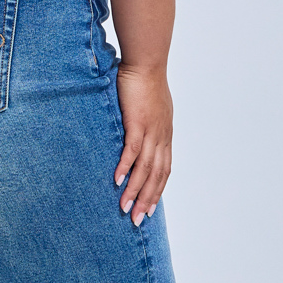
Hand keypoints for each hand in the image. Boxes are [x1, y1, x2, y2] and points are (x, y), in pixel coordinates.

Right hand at [114, 63, 173, 225]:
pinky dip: (125, 167)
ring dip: (135, 190)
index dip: (157, 190)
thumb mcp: (151, 105)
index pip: (164, 169)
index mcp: (165, 134)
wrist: (146, 62)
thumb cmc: (145, 79)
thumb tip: (138, 127)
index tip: (150, 208)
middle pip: (157, 175)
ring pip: (145, 168)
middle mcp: (162, 137)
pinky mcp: (137, 122)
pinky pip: (131, 151)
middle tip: (137, 221)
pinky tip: (117, 181)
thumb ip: (147, 120)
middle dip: (148, 200)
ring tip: (125, 208)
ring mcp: (151, 131)